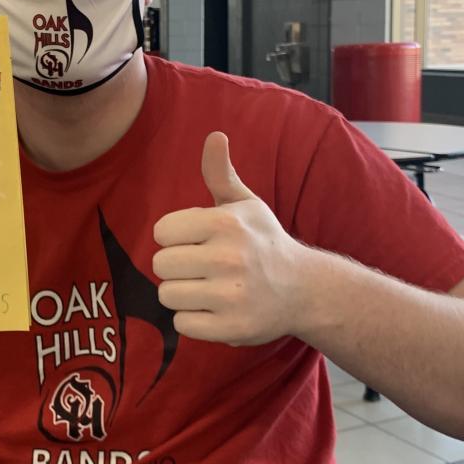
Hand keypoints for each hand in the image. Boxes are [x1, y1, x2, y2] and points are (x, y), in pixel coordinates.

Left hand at [152, 132, 309, 345]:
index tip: (198, 241)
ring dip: (182, 294)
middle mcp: (229, 258)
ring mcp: (231, 296)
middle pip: (160, 264)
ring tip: (209, 288)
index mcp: (226, 223)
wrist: (303, 289)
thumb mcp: (245, 204)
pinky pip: (182, 324)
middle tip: (203, 267)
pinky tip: (215, 310)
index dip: (176, 237)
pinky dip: (193, 320)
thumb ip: (220, 173)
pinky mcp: (232, 328)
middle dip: (176, 267)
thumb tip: (214, 135)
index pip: (162, 231)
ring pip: (167, 295)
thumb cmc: (263, 241)